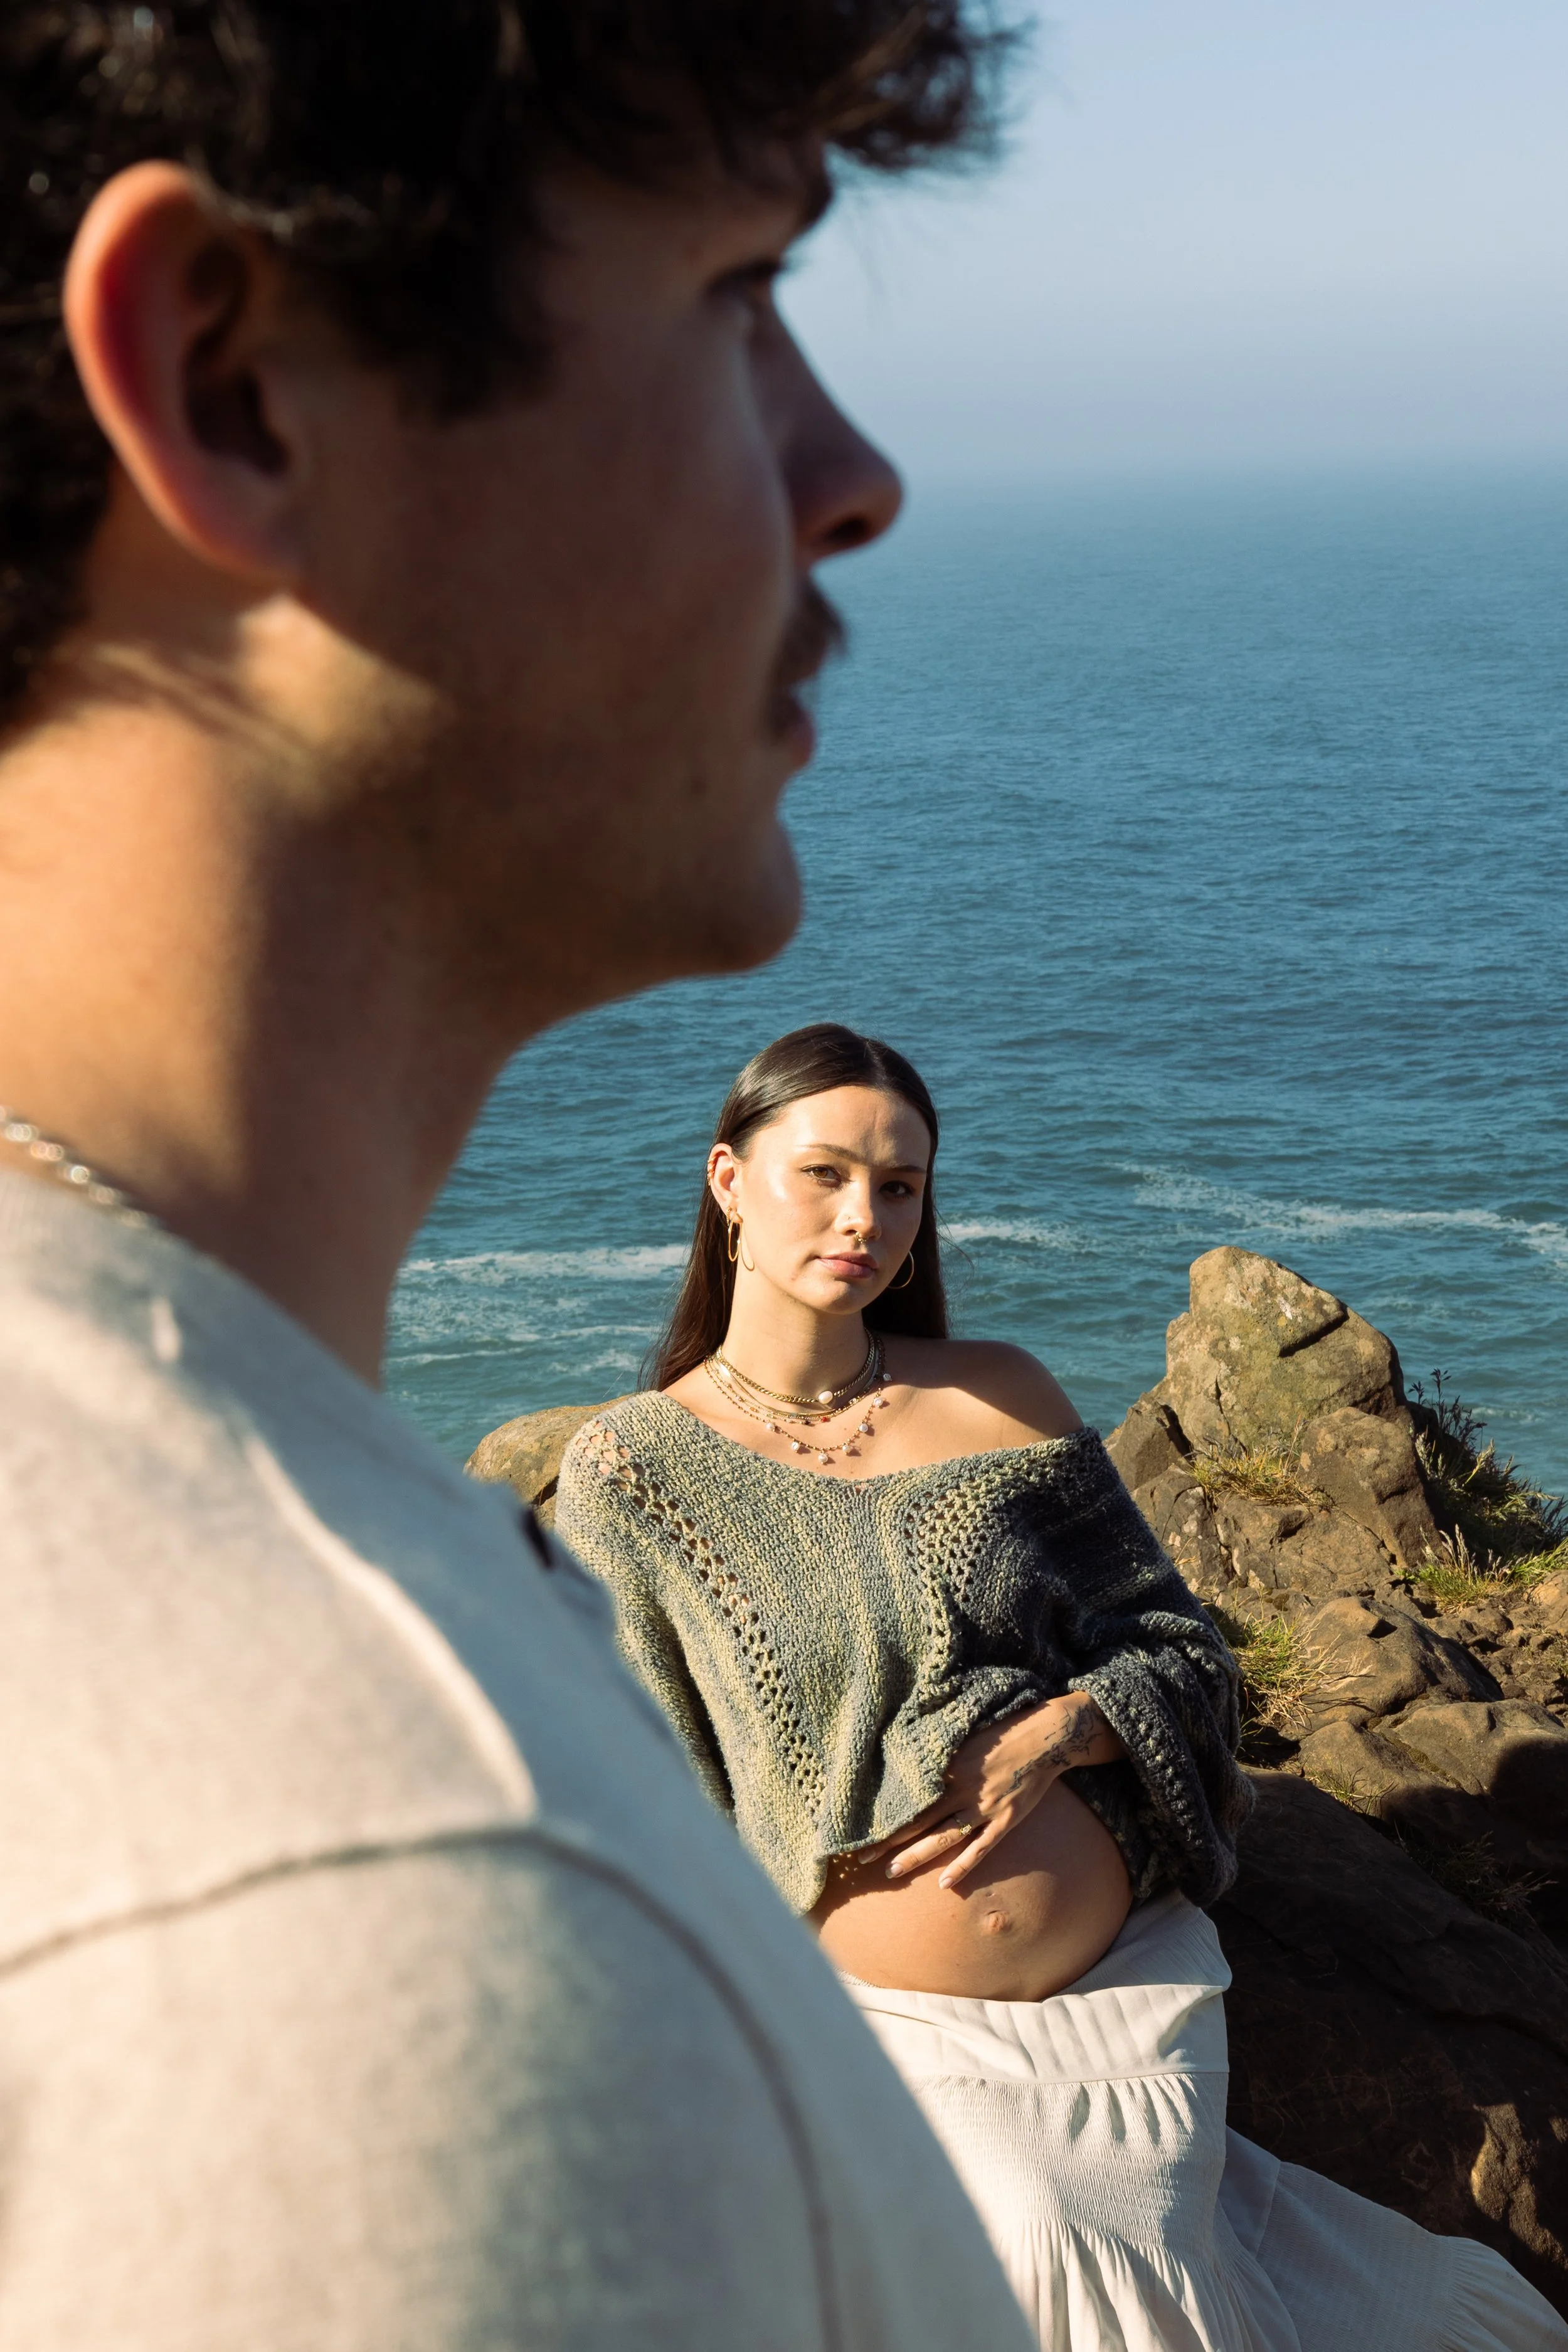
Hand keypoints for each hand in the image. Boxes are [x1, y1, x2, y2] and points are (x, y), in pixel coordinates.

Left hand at [864, 1692, 1123, 1890]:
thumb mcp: (965, 1734)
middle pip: (920, 1820)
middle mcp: (962, 1788)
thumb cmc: (1003, 1731)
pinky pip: (981, 1848)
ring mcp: (985, 1807)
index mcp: (948, 1766)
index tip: (860, 1827)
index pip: (909, 1796)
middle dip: (890, 1841)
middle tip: (863, 1859)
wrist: (1046, 1736)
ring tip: (892, 1872)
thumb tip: (909, 1758)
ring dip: (917, 1855)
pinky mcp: (1006, 1820)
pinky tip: (944, 1883)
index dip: (885, 1814)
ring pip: (944, 1837)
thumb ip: (940, 1753)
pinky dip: (963, 1866)